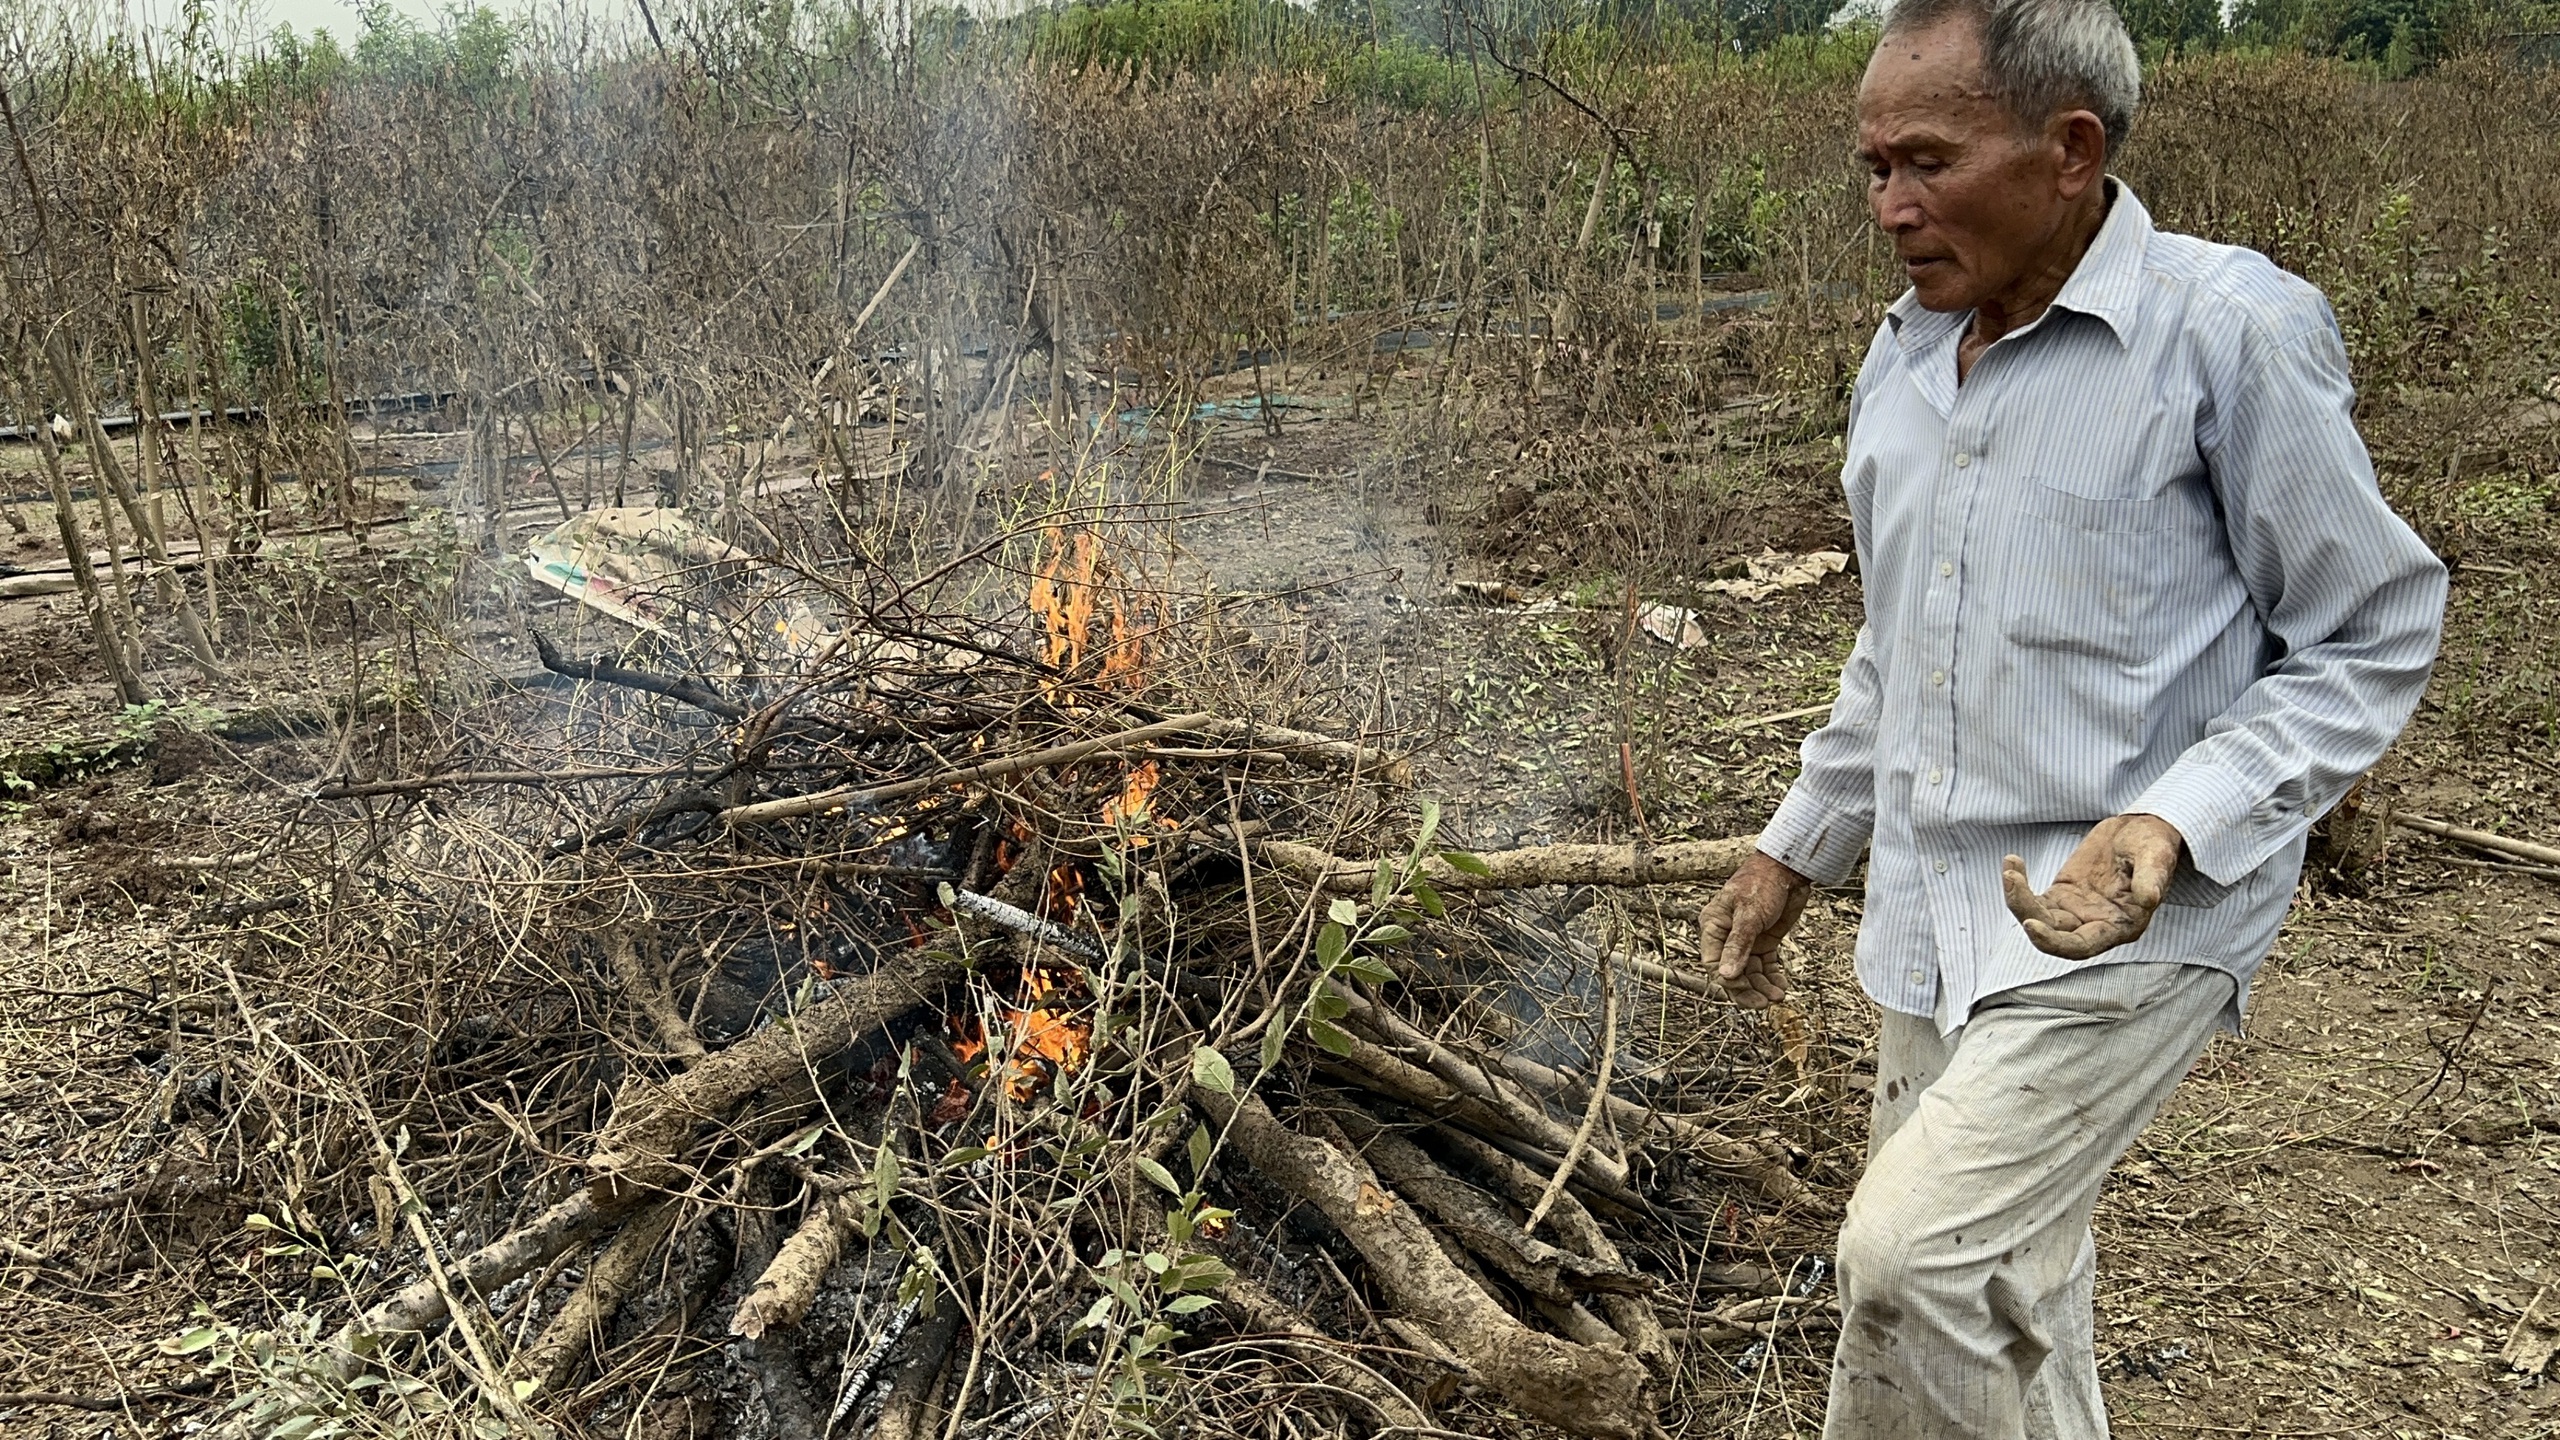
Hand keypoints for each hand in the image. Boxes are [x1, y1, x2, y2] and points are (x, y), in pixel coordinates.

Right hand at [1698, 854, 1812, 1008]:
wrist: (1788, 869)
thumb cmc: (1762, 883)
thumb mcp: (1749, 914)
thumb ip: (1738, 945)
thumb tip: (1726, 976)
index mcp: (1714, 926)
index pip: (1714, 963)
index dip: (1729, 980)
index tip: (1747, 990)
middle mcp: (1727, 936)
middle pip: (1732, 972)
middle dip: (1747, 990)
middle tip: (1765, 1003)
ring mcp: (1746, 940)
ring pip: (1750, 972)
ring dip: (1763, 986)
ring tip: (1779, 996)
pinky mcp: (1765, 941)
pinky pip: (1765, 966)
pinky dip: (1773, 977)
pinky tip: (1782, 986)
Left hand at [2000, 814, 2184, 960]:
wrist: (2141, 831)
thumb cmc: (2153, 845)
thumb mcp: (2157, 856)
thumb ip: (2152, 877)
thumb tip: (2149, 898)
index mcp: (2121, 926)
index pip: (2081, 946)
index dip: (2054, 942)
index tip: (2030, 924)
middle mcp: (2095, 926)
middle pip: (2052, 936)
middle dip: (2027, 914)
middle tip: (2012, 882)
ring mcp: (2075, 912)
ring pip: (2037, 918)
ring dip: (2017, 898)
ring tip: (2011, 869)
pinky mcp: (2061, 896)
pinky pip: (2032, 899)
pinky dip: (2018, 884)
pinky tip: (2012, 861)